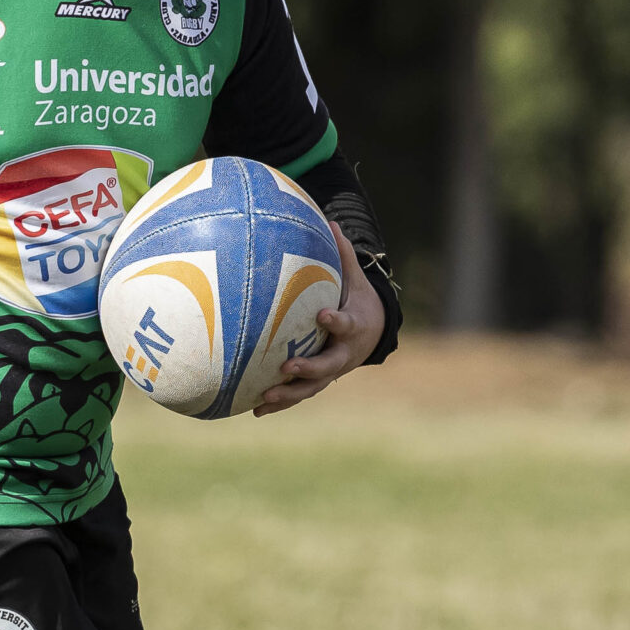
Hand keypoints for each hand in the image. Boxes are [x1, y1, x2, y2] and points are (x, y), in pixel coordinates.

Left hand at [252, 222, 384, 416]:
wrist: (373, 333)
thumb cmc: (354, 299)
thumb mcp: (353, 279)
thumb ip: (341, 255)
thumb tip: (330, 220)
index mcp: (355, 325)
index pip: (347, 324)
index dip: (336, 322)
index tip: (323, 316)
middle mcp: (344, 353)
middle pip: (329, 365)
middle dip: (309, 367)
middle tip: (288, 366)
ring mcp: (332, 371)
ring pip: (312, 387)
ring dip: (289, 394)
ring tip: (264, 397)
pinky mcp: (318, 382)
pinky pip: (298, 394)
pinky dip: (279, 403)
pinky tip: (255, 409)